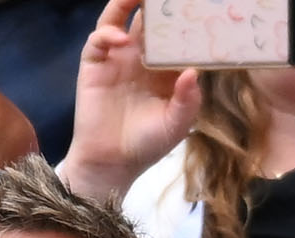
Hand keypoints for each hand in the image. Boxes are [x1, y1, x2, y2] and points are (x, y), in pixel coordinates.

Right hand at [63, 0, 201, 199]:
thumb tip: (192, 72)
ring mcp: (117, 56)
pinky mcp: (95, 64)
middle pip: (150, 15)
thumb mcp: (177, 125)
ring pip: (121, 16)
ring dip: (128, 1)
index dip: (186, 14)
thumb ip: (188, 100)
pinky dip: (108, 33)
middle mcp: (142, 54)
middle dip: (157, 0)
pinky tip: (121, 40)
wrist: (111, 163)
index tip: (200, 3)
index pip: (178, 29)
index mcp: (166, 64)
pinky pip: (99, 39)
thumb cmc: (147, 144)